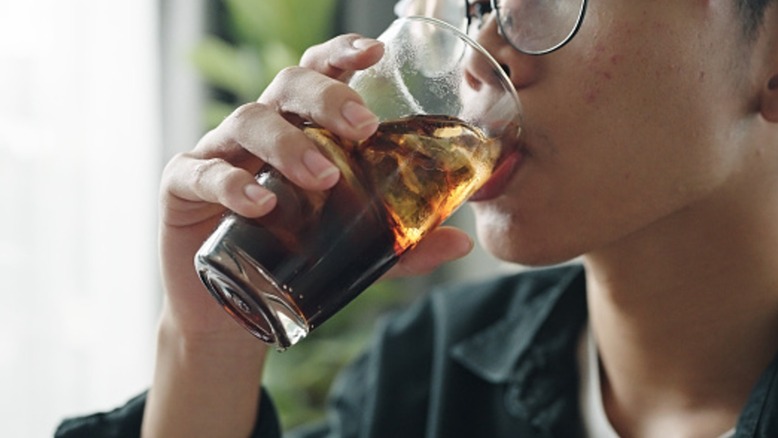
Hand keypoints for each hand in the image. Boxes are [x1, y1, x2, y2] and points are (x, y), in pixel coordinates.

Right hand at [158, 34, 471, 342]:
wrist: (229, 312)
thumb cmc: (290, 260)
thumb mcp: (352, 252)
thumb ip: (398, 245)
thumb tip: (461, 243)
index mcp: (298, 131)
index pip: (317, 76)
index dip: (341, 56)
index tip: (374, 53)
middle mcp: (259, 133)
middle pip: (286, 87)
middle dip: (326, 98)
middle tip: (363, 128)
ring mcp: (218, 154)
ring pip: (247, 121)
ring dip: (288, 144)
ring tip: (323, 177)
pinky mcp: (182, 188)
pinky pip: (200, 172)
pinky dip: (230, 183)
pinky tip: (260, 205)